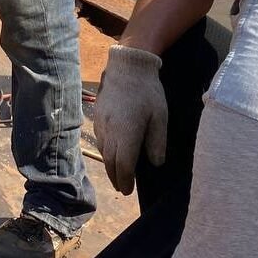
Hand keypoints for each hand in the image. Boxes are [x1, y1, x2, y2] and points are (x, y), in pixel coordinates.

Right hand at [94, 45, 167, 194]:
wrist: (127, 66)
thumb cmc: (148, 91)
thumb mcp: (160, 116)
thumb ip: (157, 141)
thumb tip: (155, 164)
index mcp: (126, 133)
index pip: (123, 165)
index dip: (125, 181)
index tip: (128, 191)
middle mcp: (110, 132)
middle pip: (110, 162)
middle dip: (116, 178)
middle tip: (123, 188)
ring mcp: (101, 124)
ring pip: (103, 152)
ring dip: (109, 166)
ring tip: (117, 174)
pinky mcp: (97, 117)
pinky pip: (99, 140)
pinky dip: (105, 152)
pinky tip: (112, 152)